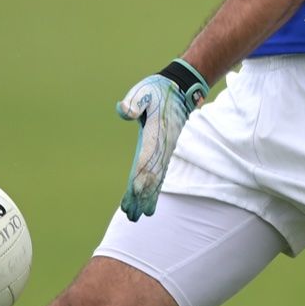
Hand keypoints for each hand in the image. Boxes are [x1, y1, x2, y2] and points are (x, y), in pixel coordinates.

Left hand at [115, 59, 210, 220]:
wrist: (180, 89)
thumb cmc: (157, 89)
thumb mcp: (143, 91)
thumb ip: (134, 103)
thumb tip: (124, 110)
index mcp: (154, 135)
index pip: (145, 161)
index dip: (138, 178)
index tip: (133, 194)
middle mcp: (161, 147)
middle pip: (151, 176)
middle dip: (141, 197)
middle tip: (132, 216)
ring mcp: (165, 150)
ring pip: (156, 178)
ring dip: (147, 197)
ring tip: (139, 216)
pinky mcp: (165, 151)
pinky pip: (160, 174)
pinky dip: (154, 189)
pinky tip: (150, 201)